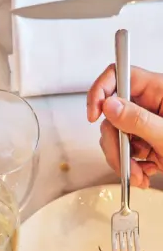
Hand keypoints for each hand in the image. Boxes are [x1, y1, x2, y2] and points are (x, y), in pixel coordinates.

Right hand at [87, 65, 162, 187]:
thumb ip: (138, 119)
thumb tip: (109, 105)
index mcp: (159, 90)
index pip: (120, 75)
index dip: (101, 90)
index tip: (95, 113)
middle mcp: (149, 104)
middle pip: (112, 114)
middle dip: (114, 143)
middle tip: (123, 161)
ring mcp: (145, 124)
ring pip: (115, 137)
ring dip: (123, 161)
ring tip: (139, 174)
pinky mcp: (144, 143)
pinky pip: (124, 152)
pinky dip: (131, 167)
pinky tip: (144, 174)